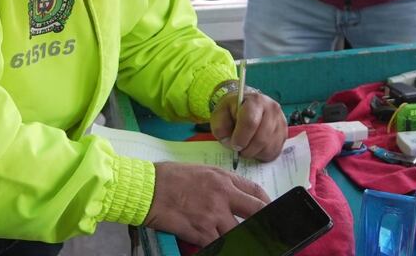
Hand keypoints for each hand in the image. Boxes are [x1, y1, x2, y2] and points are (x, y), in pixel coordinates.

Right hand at [145, 161, 269, 245]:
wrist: (146, 188)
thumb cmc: (169, 177)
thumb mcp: (200, 171)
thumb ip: (221, 183)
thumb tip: (236, 196)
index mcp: (223, 178)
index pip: (257, 192)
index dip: (267, 204)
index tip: (268, 211)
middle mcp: (223, 196)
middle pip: (257, 213)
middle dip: (264, 223)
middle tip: (265, 230)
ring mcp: (213, 216)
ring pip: (240, 233)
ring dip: (240, 236)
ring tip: (235, 236)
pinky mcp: (201, 232)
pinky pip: (220, 244)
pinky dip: (220, 245)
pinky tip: (216, 242)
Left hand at [210, 87, 287, 161]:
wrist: (247, 105)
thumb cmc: (233, 110)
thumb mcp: (220, 113)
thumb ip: (220, 127)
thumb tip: (229, 142)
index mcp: (255, 101)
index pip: (250, 122)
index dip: (240, 138)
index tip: (233, 145)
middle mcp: (272, 109)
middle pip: (261, 138)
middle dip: (246, 149)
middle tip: (237, 149)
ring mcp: (281, 122)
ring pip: (268, 148)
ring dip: (253, 153)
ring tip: (245, 146)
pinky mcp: (284, 134)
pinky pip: (274, 152)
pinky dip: (261, 155)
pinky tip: (254, 147)